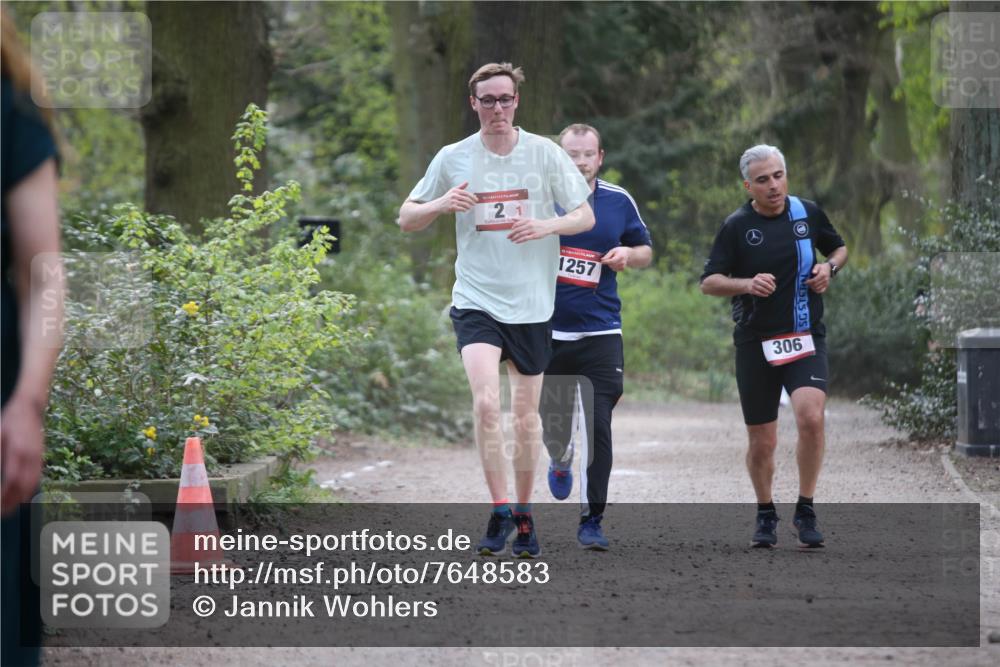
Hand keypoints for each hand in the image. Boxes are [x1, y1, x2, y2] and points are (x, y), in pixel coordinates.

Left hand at [0, 393, 45, 515]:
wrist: (30, 408)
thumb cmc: (10, 420)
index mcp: (17, 451)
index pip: (10, 480)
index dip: (4, 496)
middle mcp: (30, 457)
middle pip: (22, 487)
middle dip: (12, 502)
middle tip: (2, 513)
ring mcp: (37, 457)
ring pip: (31, 484)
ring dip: (20, 498)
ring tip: (10, 508)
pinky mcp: (40, 457)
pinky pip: (36, 478)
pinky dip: (28, 489)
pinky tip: (21, 495)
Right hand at [436, 182, 477, 213]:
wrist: (439, 205)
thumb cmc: (447, 197)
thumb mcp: (453, 190)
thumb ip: (461, 187)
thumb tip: (467, 182)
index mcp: (455, 191)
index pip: (466, 193)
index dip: (472, 196)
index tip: (476, 199)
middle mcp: (454, 195)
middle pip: (466, 199)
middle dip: (472, 202)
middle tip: (474, 204)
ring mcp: (453, 201)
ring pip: (465, 204)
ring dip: (469, 206)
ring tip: (470, 207)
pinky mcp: (452, 207)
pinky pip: (461, 209)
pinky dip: (464, 210)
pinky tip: (465, 210)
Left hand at [506, 217, 552, 243]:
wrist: (548, 226)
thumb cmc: (538, 223)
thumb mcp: (529, 219)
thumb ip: (520, 219)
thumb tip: (512, 218)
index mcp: (527, 220)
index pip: (517, 224)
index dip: (513, 227)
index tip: (511, 230)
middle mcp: (529, 225)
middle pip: (518, 230)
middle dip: (511, 234)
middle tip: (508, 237)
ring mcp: (531, 231)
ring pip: (520, 235)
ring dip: (514, 238)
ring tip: (511, 240)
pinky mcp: (534, 236)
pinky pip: (525, 238)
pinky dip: (519, 240)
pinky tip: (516, 242)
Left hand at [600, 247, 629, 270]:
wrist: (626, 254)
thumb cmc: (618, 251)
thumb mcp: (613, 250)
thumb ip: (607, 255)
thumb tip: (602, 259)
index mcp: (620, 256)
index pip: (612, 261)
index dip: (606, 261)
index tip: (601, 261)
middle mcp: (622, 262)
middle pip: (611, 265)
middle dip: (608, 262)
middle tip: (609, 258)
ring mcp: (622, 266)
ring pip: (612, 267)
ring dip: (610, 265)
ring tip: (613, 259)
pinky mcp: (622, 269)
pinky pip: (614, 269)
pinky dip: (613, 267)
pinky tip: (614, 263)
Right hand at [746, 273, 776, 296]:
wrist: (748, 284)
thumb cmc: (758, 280)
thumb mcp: (762, 276)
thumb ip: (769, 275)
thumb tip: (774, 278)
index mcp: (759, 275)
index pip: (768, 279)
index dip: (772, 283)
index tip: (775, 286)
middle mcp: (756, 280)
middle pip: (765, 284)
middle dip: (771, 288)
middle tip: (773, 290)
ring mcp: (753, 285)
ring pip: (762, 289)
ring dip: (768, 291)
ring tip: (770, 292)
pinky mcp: (752, 290)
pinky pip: (759, 293)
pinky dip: (764, 294)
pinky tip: (767, 295)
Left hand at [805, 262, 831, 293]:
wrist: (829, 268)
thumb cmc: (821, 267)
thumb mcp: (817, 265)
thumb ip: (815, 268)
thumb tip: (813, 272)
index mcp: (822, 275)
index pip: (814, 280)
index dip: (809, 282)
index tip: (805, 282)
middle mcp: (825, 280)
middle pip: (815, 285)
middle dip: (810, 285)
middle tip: (807, 283)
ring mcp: (826, 283)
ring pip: (818, 288)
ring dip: (812, 288)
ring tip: (810, 285)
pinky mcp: (826, 286)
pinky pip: (821, 291)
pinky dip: (817, 291)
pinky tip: (814, 288)